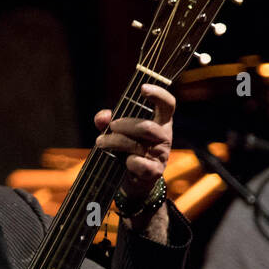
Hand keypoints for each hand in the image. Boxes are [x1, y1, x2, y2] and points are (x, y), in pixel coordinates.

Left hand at [93, 83, 174, 200]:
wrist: (136, 180)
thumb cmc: (128, 148)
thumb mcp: (117, 132)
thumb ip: (108, 121)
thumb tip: (102, 117)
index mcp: (161, 121)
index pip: (168, 104)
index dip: (159, 94)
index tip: (142, 89)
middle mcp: (164, 136)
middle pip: (146, 126)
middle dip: (123, 126)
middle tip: (110, 127)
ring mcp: (161, 154)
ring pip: (137, 144)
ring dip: (115, 142)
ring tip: (101, 142)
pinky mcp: (155, 171)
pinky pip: (138, 163)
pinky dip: (127, 162)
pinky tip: (123, 162)